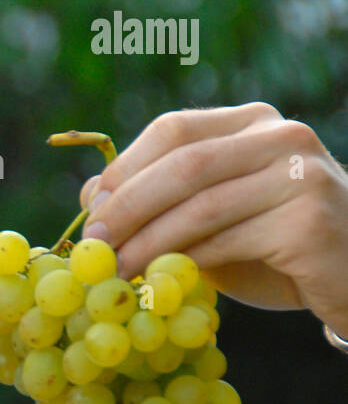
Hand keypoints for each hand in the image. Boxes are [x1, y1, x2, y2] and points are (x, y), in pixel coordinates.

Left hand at [78, 102, 347, 336]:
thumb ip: (159, 199)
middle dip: (128, 207)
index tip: (94, 209)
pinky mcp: (310, 219)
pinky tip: (161, 281)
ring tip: (116, 271)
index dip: (125, 168)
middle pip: (183, 164)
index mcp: (251, 122)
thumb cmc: (272, 246)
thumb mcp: (209, 216)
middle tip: (94, 244)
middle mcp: (281, 136)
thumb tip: (92, 195)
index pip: (173, 129)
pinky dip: (185, 263)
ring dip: (148, 243)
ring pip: (201, 206)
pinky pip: (228, 241)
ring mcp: (301, 174)